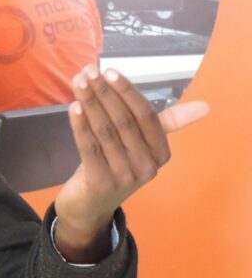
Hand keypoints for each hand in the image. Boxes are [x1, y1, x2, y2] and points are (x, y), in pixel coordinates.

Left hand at [53, 65, 209, 261]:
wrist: (88, 207)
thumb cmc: (114, 167)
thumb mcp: (139, 146)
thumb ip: (162, 122)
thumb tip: (205, 107)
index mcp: (160, 153)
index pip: (146, 115)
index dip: (127, 92)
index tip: (109, 70)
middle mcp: (147, 166)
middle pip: (124, 121)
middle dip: (104, 93)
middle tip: (87, 72)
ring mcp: (125, 176)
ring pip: (106, 131)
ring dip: (90, 104)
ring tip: (78, 83)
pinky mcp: (101, 183)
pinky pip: (89, 148)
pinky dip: (81, 126)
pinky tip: (73, 108)